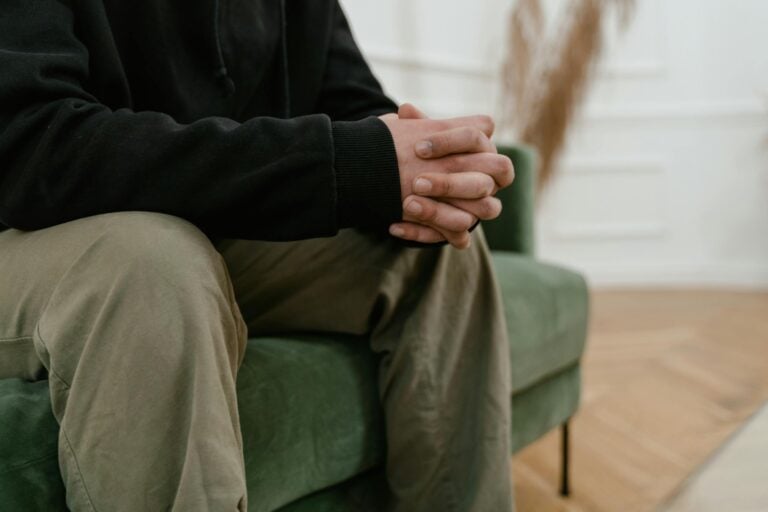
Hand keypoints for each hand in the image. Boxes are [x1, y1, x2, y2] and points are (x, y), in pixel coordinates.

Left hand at [381, 104, 513, 247]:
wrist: (413, 183)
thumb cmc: (423, 154)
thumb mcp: (419, 137)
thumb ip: (416, 125)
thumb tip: (405, 111)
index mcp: (483, 149)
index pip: (479, 138)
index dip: (451, 142)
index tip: (418, 148)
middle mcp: (490, 179)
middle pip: (484, 181)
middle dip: (450, 183)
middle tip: (416, 182)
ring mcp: (482, 207)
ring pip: (480, 212)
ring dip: (440, 211)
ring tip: (407, 204)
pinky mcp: (464, 231)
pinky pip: (455, 238)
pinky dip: (423, 233)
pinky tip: (394, 226)